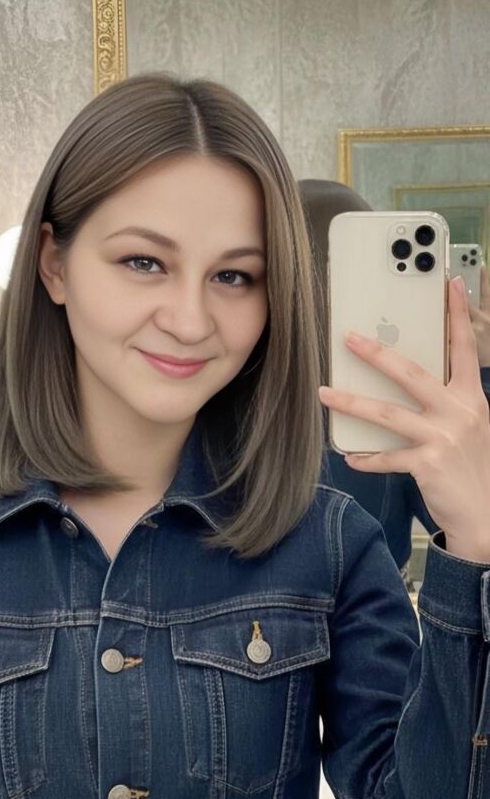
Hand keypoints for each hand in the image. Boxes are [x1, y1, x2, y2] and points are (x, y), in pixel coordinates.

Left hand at [318, 276, 489, 561]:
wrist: (486, 514)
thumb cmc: (471, 465)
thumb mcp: (469, 425)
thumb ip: (446, 401)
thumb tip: (407, 380)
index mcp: (472, 397)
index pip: (464, 348)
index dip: (457, 315)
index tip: (451, 284)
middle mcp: (460, 412)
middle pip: (412, 374)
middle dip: (378, 354)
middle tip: (349, 338)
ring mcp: (444, 437)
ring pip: (388, 414)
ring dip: (352, 402)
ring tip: (324, 392)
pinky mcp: (429, 464)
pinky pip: (387, 457)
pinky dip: (366, 457)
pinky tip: (349, 455)